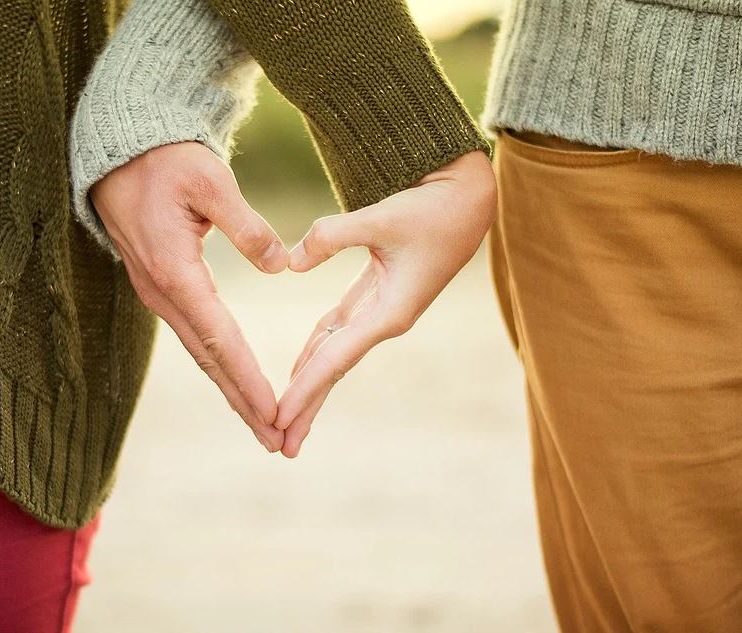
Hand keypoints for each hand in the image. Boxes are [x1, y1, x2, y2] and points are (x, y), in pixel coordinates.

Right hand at [90, 142, 288, 451]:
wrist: (119, 153)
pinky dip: (218, 364)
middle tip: (276, 440)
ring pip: (200, 353)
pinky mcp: (161, 287)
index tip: (274, 412)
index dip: (248, 378)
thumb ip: (246, 225)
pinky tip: (235, 381)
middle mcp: (162, 293)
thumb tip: (280, 265)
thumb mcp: (210, 180)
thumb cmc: (165, 161)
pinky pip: (194, 336)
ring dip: (231, 390)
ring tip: (262, 424)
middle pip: (209, 360)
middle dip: (243, 403)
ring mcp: (158, 293)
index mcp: (175, 271)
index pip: (220, 338)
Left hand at [276, 151, 496, 456]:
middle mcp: (384, 320)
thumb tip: (289, 263)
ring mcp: (380, 311)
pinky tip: (299, 370)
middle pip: (333, 371)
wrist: (468, 200)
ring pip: (334, 355)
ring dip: (309, 386)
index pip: (335, 360)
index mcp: (390, 313)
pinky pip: (338, 332)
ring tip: (284, 419)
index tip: (278, 419)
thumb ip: (332, 237)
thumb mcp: (382, 217)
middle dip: (306, 407)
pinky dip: (316, 351)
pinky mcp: (376, 296)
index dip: (304, 390)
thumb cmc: (433, 209)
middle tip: (279, 445)